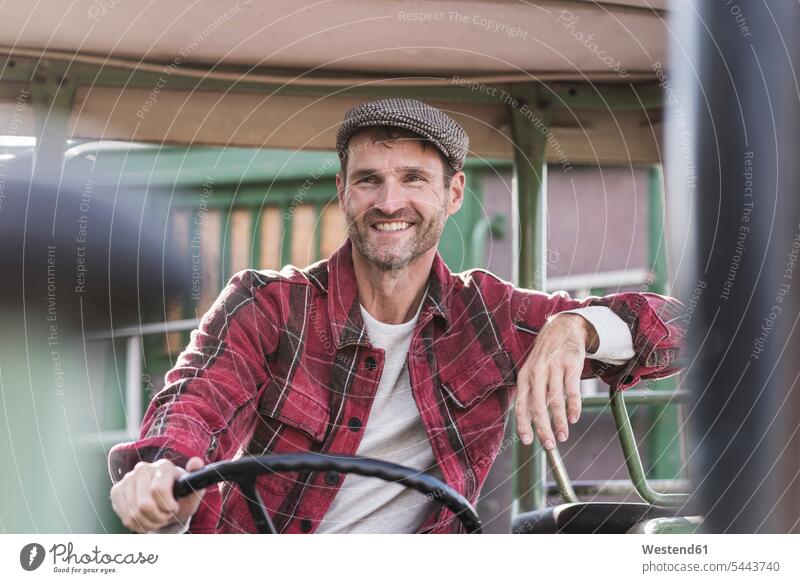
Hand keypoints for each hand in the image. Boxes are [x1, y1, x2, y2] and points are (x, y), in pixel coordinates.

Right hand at [110, 456, 205, 532]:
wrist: (165, 500)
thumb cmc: (180, 495)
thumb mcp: (192, 491)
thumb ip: (197, 479)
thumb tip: (196, 463)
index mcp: (164, 466)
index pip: (158, 490)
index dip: (167, 506)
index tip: (174, 508)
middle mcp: (143, 468)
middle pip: (144, 504)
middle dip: (158, 517)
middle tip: (165, 516)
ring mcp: (128, 478)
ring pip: (133, 513)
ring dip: (149, 523)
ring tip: (158, 519)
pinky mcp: (117, 490)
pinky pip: (124, 516)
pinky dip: (137, 525)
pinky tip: (146, 520)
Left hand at [514, 313, 597, 449]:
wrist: (563, 328)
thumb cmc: (546, 357)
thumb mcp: (533, 371)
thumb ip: (533, 394)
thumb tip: (533, 423)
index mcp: (524, 376)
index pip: (521, 404)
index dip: (523, 424)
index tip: (528, 441)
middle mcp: (537, 372)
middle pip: (538, 406)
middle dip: (543, 429)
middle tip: (549, 445)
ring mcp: (554, 367)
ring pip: (555, 401)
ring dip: (560, 422)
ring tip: (563, 436)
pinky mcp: (571, 364)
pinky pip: (572, 390)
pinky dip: (573, 407)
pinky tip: (573, 418)